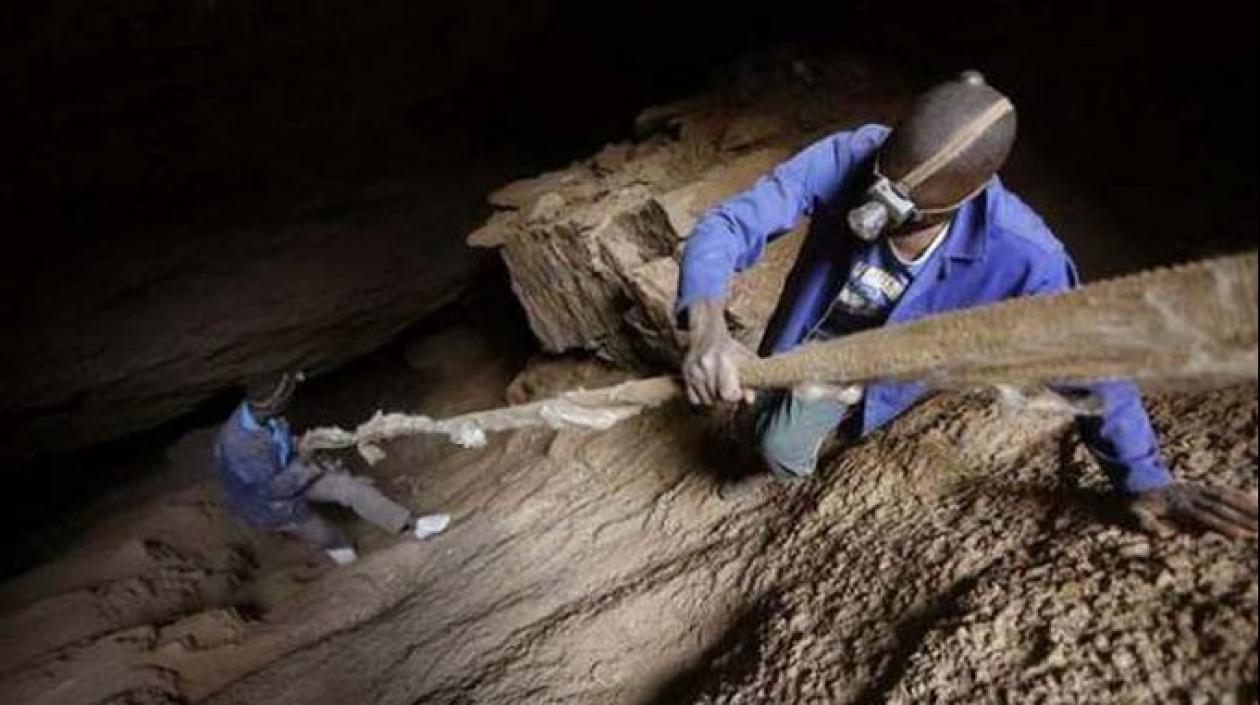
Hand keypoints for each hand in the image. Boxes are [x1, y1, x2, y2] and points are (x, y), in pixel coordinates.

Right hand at [683, 298, 754, 405]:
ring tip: (718, 385)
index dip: (735, 397)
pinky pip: (694, 399)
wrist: (708, 333)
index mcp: (723, 360)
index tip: (738, 392)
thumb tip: (749, 400)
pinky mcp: (685, 373)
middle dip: (725, 397)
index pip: (727, 394)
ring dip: (714, 398)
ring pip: (706, 401)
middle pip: (717, 398)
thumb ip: (749, 382)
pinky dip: (702, 397)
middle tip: (730, 387)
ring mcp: (693, 369)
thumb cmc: (730, 348)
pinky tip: (707, 386)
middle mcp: (705, 365)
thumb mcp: (745, 360)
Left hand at [1129, 482, 1257, 539]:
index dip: (1223, 526)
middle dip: (1242, 519)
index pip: (1205, 517)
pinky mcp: (1201, 488)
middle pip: (1221, 508)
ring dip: (1247, 506)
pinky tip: (1256, 501)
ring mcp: (1197, 490)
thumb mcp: (1134, 514)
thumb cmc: (1135, 504)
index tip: (1241, 536)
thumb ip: (1146, 523)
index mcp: (1178, 505)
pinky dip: (1241, 495)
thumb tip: (1159, 533)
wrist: (1134, 481)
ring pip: (1226, 497)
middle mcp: (1192, 496)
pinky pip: (1224, 491)